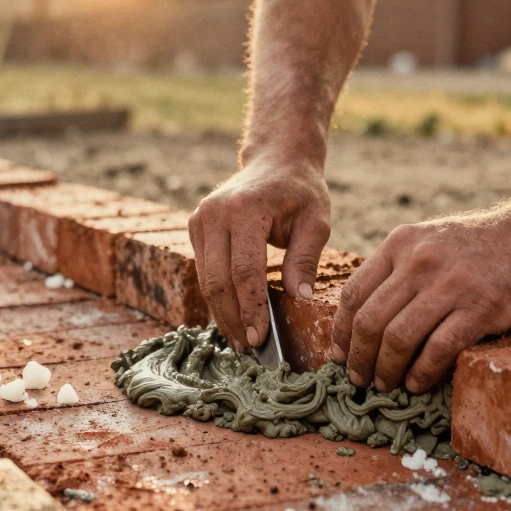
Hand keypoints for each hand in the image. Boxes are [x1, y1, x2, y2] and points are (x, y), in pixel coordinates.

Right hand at [189, 156, 330, 351]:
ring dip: (222, 313)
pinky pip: (203, 271)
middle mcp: (215, 213)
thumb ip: (305, 260)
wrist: (276, 160)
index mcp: (246, 209)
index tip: (261, 337)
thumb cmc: (300, 192)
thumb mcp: (316, 222)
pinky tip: (232, 318)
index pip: (244, 270)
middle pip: (218, 280)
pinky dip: (216, 297)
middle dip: (233, 318)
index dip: (251, 307)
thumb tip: (301, 300)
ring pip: (205, 280)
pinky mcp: (195, 226)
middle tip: (250, 349)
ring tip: (241, 341)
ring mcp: (200, 219)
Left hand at [329, 201, 510, 392]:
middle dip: (358, 358)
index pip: (355, 294)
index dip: (340, 332)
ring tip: (386, 385)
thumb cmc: (488, 244)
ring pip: (398, 337)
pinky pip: (438, 348)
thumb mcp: (433, 240)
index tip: (339, 355)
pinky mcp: (482, 306)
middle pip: (370, 320)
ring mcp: (451, 284)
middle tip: (358, 380)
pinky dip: (422, 373)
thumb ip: (401, 268)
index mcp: (402, 243)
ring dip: (386, 370)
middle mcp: (420, 261)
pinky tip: (417, 384)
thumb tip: (368, 314)